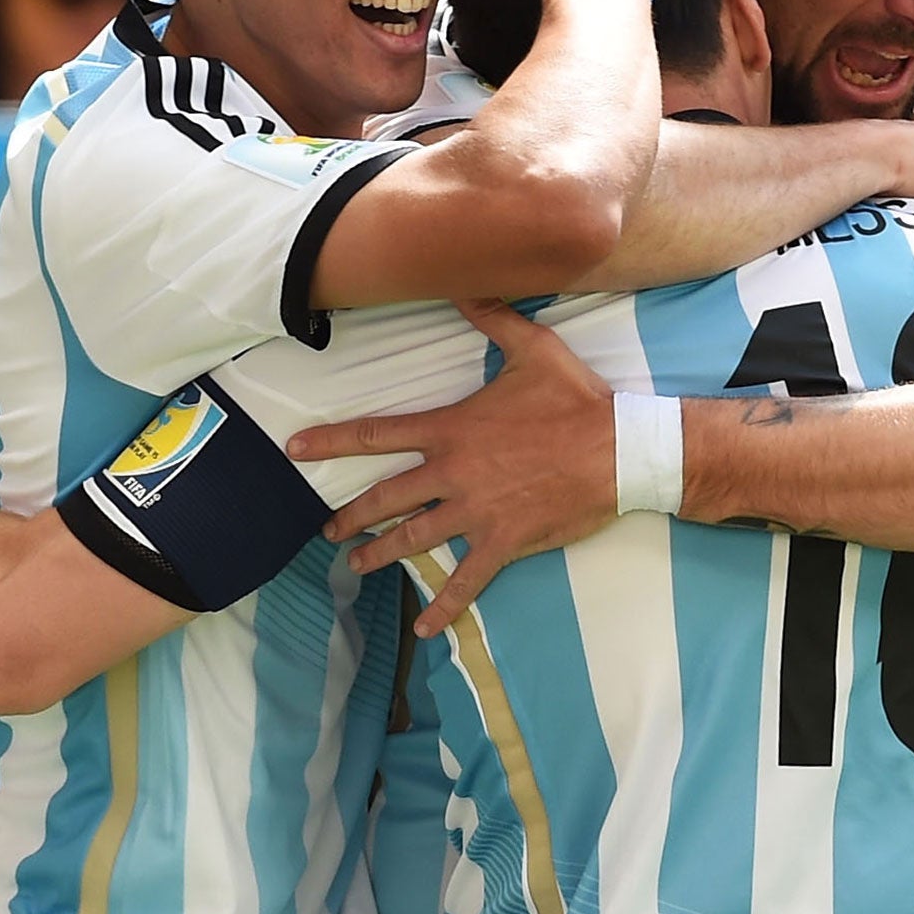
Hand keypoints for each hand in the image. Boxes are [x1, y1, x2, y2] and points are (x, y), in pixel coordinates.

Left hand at [297, 300, 618, 636]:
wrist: (618, 450)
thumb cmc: (576, 400)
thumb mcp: (534, 348)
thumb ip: (493, 317)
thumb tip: (464, 284)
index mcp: (452, 430)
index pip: (377, 435)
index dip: (331, 442)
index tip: (295, 450)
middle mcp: (454, 474)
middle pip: (386, 497)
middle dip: (351, 515)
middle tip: (329, 530)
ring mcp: (475, 512)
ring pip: (414, 539)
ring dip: (380, 554)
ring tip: (355, 566)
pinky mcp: (502, 542)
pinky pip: (466, 581)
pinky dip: (444, 608)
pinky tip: (425, 629)